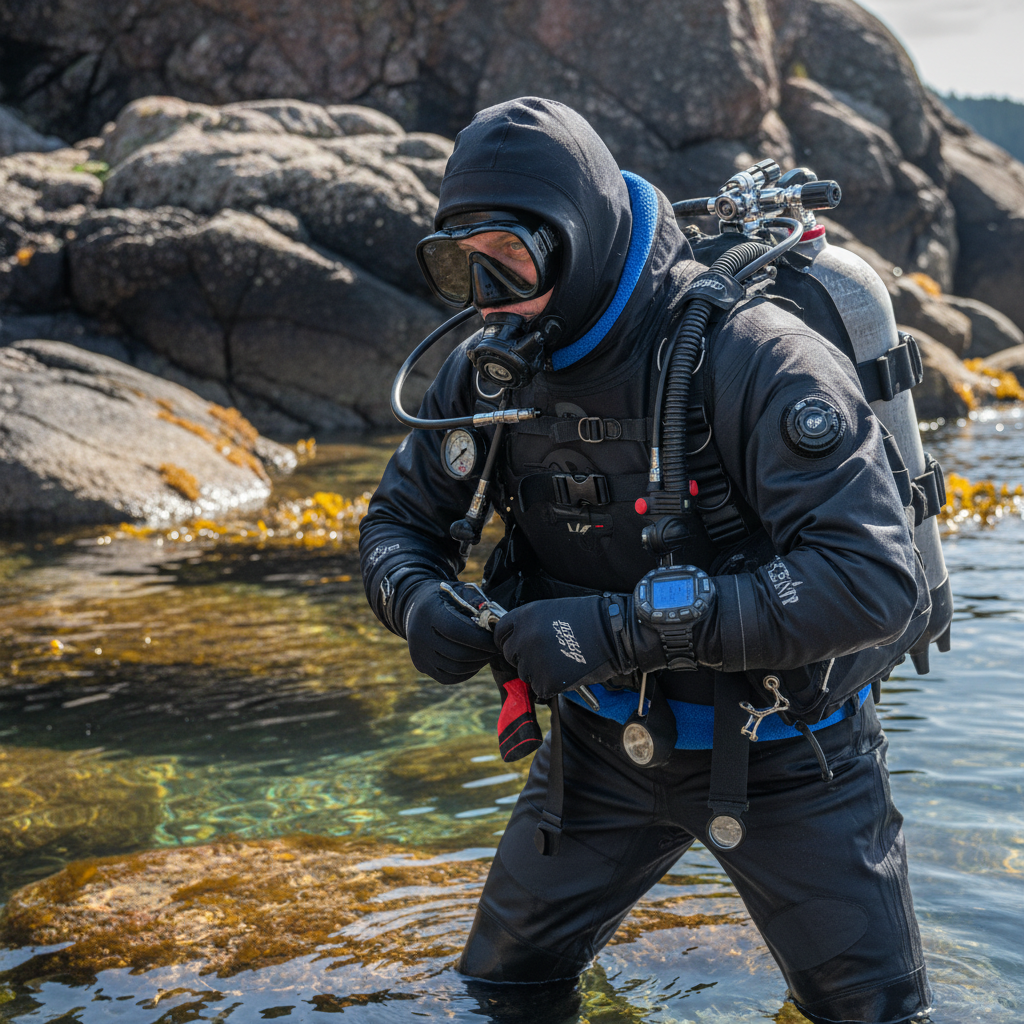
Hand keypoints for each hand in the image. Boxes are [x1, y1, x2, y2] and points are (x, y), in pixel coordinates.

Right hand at [404, 581, 497, 684]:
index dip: (480, 639)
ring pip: (455, 669)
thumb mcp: (460, 591)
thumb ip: (477, 605)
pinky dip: (467, 672)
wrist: (416, 605)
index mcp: (428, 611)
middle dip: (483, 654)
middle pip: (457, 654)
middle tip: (497, 649)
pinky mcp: (421, 666)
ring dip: (477, 664)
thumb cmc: (446, 597)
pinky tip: (476, 662)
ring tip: (488, 654)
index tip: (496, 640)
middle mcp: (418, 634)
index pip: (455, 630)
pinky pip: (448, 678)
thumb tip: (497, 625)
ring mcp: (418, 653)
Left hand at [494, 595, 661, 699]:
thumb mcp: (552, 610)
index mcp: (524, 617)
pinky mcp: (546, 681)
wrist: (614, 633)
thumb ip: (531, 624)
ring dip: (539, 672)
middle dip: (524, 657)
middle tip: (545, 656)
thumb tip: (519, 637)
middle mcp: (524, 638)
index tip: (517, 645)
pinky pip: (541, 689)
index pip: (500, 633)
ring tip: (561, 662)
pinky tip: (567, 674)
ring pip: (525, 674)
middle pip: (511, 655)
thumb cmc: (589, 618)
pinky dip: (552, 686)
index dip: (508, 640)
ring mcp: (533, 661)